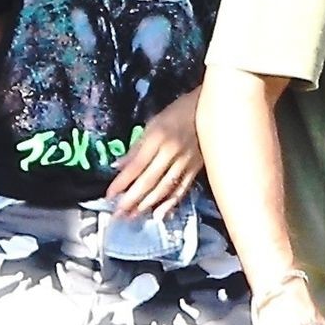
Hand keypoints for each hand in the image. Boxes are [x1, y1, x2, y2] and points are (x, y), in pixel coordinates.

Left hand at [106, 89, 202, 217]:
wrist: (215, 108)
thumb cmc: (179, 112)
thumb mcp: (154, 123)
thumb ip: (137, 147)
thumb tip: (119, 166)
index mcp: (158, 137)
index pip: (136, 165)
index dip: (122, 182)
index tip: (109, 195)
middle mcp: (171, 152)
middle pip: (149, 180)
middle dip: (132, 199)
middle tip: (118, 214)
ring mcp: (186, 162)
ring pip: (165, 188)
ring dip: (148, 205)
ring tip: (133, 216)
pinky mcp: (197, 169)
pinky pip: (182, 189)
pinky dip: (170, 203)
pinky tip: (160, 214)